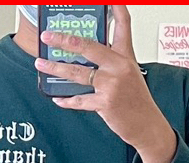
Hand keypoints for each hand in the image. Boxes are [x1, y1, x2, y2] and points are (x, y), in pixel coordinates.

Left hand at [36, 5, 176, 162]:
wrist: (147, 126)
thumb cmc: (137, 100)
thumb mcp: (129, 74)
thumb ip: (110, 61)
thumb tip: (83, 55)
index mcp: (126, 56)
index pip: (123, 25)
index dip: (116, 8)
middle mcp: (119, 67)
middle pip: (88, 47)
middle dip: (64, 40)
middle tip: (47, 37)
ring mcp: (112, 85)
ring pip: (77, 73)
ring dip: (56, 68)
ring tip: (41, 64)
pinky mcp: (106, 103)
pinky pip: (80, 100)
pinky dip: (67, 100)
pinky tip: (58, 98)